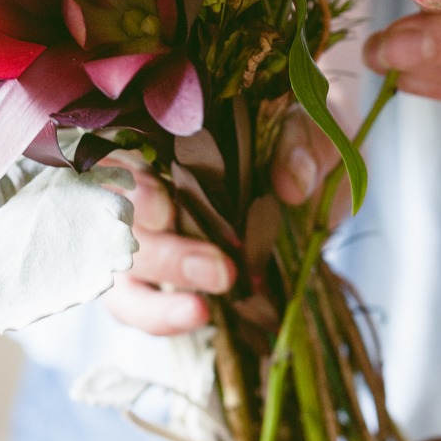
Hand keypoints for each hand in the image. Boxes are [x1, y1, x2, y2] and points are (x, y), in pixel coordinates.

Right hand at [104, 112, 345, 337]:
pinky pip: (141, 302)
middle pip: (123, 223)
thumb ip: (304, 142)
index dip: (129, 185)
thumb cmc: (304, 139)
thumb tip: (291, 181)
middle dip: (166, 252)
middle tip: (220, 270)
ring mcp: (153, 232)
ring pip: (125, 268)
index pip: (120, 156)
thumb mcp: (314, 125)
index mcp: (170, 133)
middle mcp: (148, 182)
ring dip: (160, 292)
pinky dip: (161, 315)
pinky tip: (198, 315)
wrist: (320, 176)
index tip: (164, 208)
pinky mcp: (168, 275)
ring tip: (203, 309)